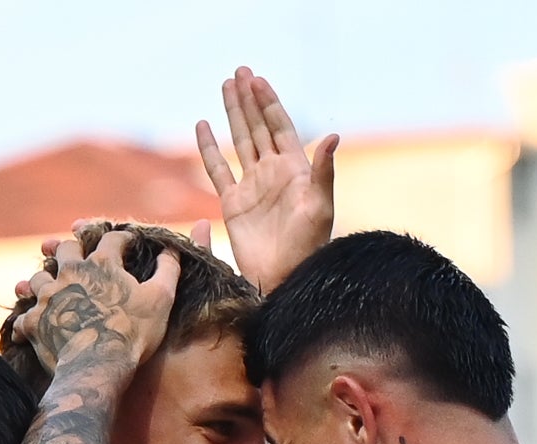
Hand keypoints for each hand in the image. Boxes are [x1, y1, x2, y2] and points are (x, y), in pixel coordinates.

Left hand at [7, 229, 179, 380]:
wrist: (98, 368)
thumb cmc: (133, 334)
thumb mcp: (161, 299)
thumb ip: (168, 270)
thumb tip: (172, 250)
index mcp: (101, 263)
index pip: (112, 238)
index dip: (122, 238)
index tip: (127, 242)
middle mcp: (70, 272)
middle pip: (65, 248)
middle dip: (72, 248)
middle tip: (75, 253)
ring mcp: (48, 297)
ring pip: (37, 278)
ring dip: (42, 281)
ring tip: (46, 287)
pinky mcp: (34, 323)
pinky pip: (23, 319)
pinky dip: (26, 322)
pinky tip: (26, 327)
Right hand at [196, 66, 335, 294]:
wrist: (285, 277)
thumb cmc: (309, 245)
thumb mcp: (320, 206)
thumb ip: (323, 171)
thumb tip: (333, 136)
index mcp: (295, 169)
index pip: (280, 126)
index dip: (269, 102)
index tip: (258, 79)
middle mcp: (272, 172)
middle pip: (258, 127)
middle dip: (249, 99)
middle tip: (239, 72)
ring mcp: (252, 186)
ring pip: (239, 141)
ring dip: (233, 114)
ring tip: (226, 86)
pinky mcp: (233, 204)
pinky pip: (218, 170)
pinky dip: (209, 149)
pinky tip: (202, 126)